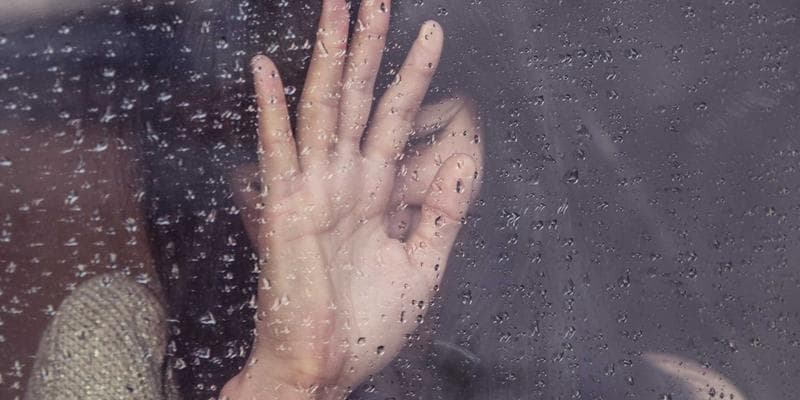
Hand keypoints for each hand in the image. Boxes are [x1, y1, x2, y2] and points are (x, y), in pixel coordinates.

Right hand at [221, 0, 482, 397]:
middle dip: (369, 46)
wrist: (327, 369)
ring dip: (328, 58)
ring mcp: (312, 190)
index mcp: (374, 193)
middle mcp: (342, 181)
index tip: (431, 34)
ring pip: (322, 109)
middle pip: (357, 98)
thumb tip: (460, 159)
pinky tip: (267, 69)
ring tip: (338, 8)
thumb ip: (441, 212)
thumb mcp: (421, 265)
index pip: (394, 118)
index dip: (413, 75)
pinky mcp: (284, 210)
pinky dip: (271, 110)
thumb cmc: (366, 326)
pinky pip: (278, 151)